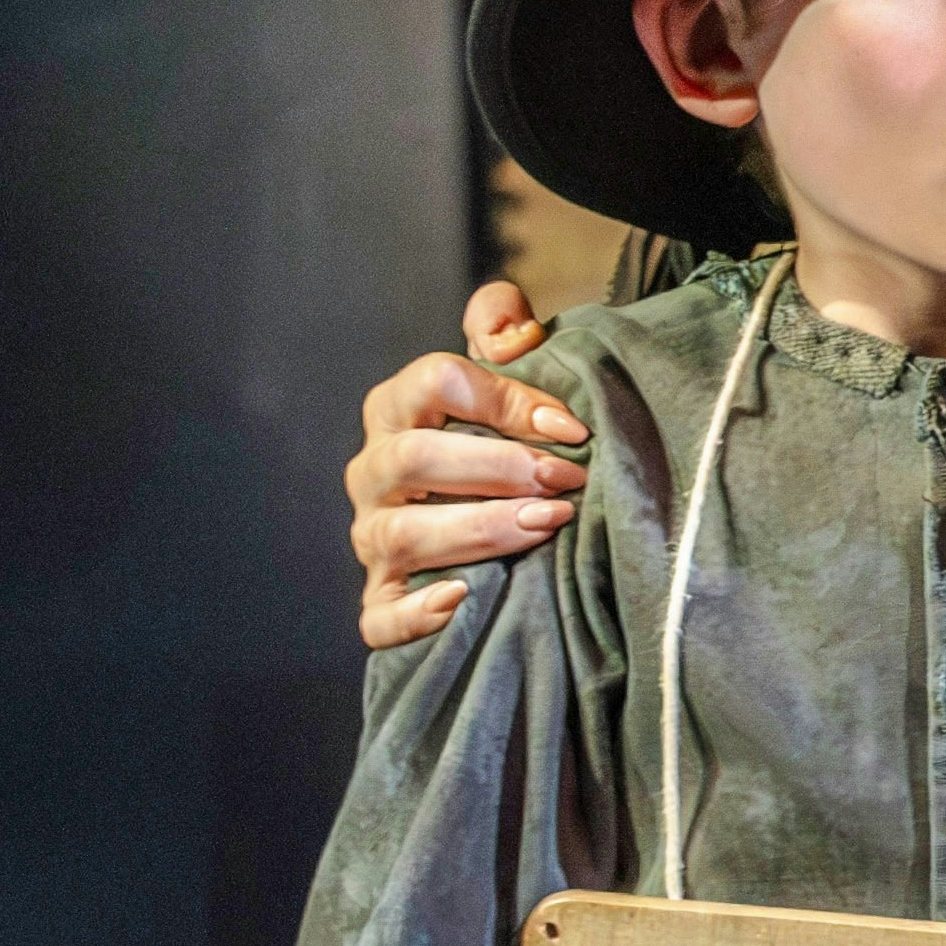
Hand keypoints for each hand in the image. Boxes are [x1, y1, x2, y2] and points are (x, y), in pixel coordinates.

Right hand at [350, 282, 585, 648]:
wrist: (496, 512)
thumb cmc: (503, 436)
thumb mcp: (507, 374)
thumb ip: (506, 330)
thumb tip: (513, 329)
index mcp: (398, 407)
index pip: (438, 383)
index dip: (508, 399)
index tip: (574, 429)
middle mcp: (373, 470)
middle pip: (416, 459)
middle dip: (499, 468)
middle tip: (566, 481)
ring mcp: (372, 536)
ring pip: (403, 535)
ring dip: (479, 530)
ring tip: (545, 525)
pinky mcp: (382, 596)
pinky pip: (379, 616)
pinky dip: (415, 616)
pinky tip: (463, 600)